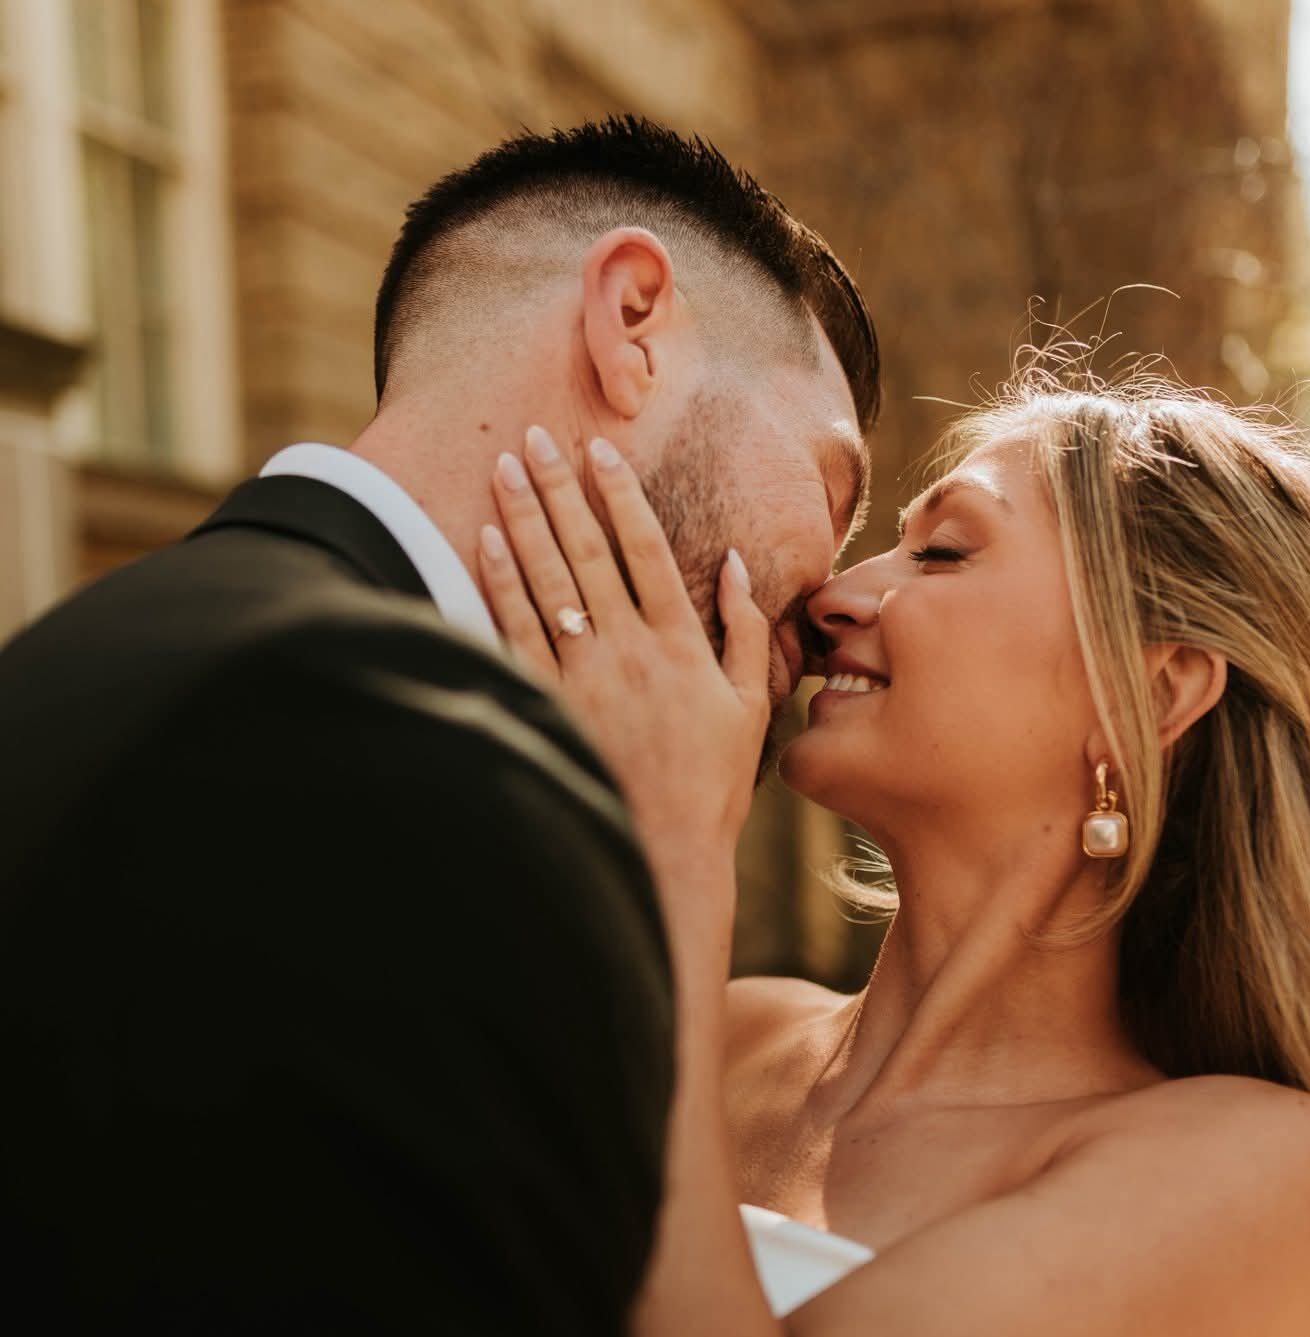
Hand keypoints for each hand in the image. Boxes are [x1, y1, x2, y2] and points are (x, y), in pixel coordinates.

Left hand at [476, 428, 769, 889]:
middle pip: (588, 551)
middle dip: (559, 489)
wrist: (664, 850)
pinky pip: (519, 631)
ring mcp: (587, 677)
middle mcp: (631, 650)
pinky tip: (484, 544)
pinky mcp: (552, 704)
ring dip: (523, 521)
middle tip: (534, 438)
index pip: (646, 549)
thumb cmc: (711, 782)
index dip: (620, 495)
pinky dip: (501, 583)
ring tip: (502, 471)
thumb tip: (738, 564)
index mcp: (683, 643)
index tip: (599, 451)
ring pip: (549, 581)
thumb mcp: (750, 706)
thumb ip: (750, 631)